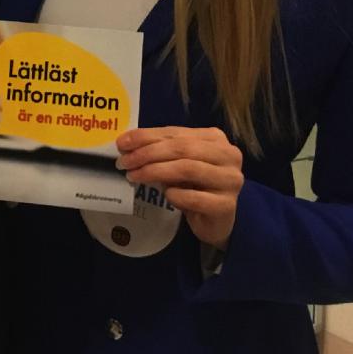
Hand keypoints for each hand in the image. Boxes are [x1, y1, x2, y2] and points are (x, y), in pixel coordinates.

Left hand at [116, 126, 243, 248]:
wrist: (216, 220)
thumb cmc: (195, 186)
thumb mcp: (177, 163)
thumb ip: (160, 150)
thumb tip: (126, 144)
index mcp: (215, 138)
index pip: (176, 133)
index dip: (146, 136)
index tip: (121, 143)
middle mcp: (228, 155)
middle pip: (182, 149)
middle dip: (148, 154)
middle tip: (125, 162)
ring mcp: (230, 180)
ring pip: (187, 169)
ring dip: (155, 172)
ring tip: (134, 176)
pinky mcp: (226, 205)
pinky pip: (194, 197)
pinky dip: (175, 195)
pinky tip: (166, 195)